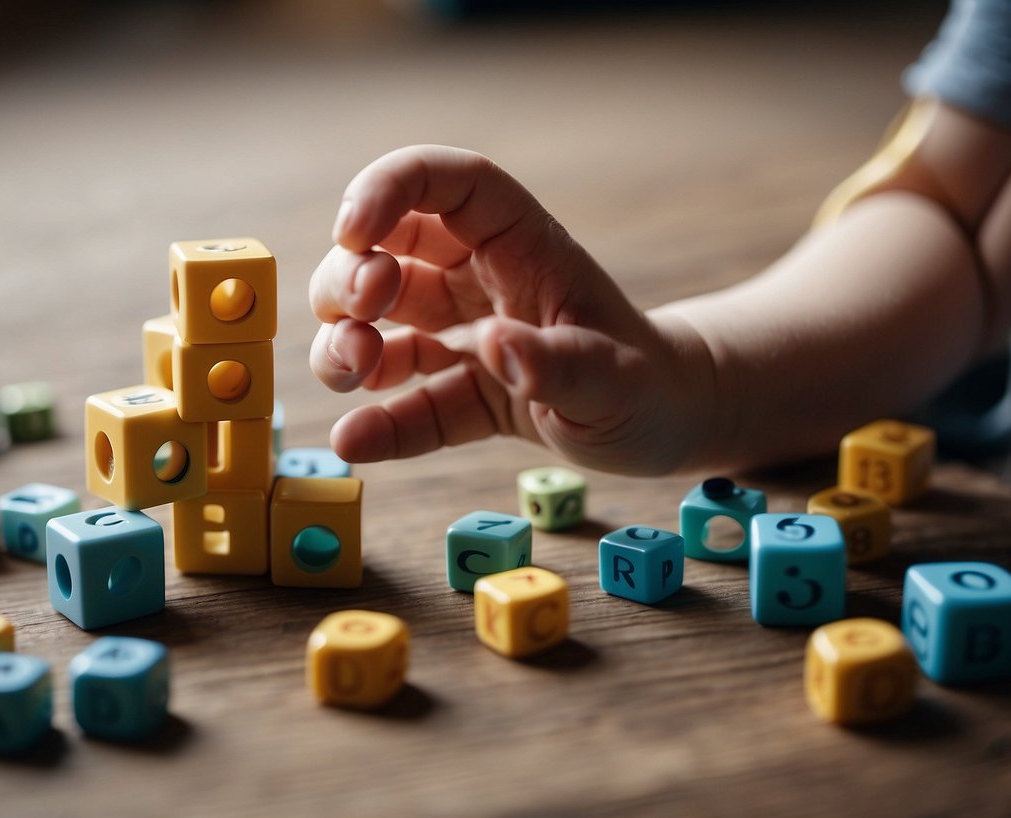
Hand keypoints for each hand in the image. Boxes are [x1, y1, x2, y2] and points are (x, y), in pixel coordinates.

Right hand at [308, 145, 715, 473]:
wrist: (666, 427)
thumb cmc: (650, 387)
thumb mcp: (616, 380)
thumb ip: (560, 365)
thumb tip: (492, 345)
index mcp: (520, 247)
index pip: (446, 184)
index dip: (389, 187)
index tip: (353, 232)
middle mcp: (480, 282)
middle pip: (386, 250)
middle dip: (351, 276)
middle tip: (365, 318)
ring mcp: (464, 338)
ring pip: (377, 321)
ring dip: (344, 343)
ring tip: (355, 376)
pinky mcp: (462, 393)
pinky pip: (406, 402)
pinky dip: (376, 421)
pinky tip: (353, 440)